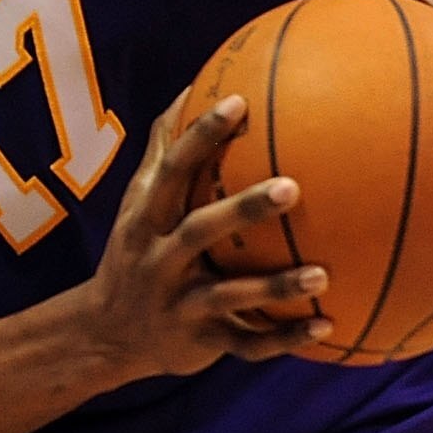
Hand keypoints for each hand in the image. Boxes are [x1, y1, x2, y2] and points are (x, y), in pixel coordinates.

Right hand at [68, 94, 330, 381]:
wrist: (105, 335)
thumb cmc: (135, 253)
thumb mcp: (137, 206)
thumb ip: (162, 154)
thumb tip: (189, 89)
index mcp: (146, 220)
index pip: (172, 171)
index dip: (201, 137)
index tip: (238, 103)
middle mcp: (159, 259)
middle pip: (200, 231)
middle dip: (243, 210)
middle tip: (292, 187)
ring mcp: (180, 304)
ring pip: (230, 296)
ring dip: (275, 288)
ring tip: (323, 275)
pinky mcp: (200, 342)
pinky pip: (247, 343)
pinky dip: (286, 338)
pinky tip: (328, 324)